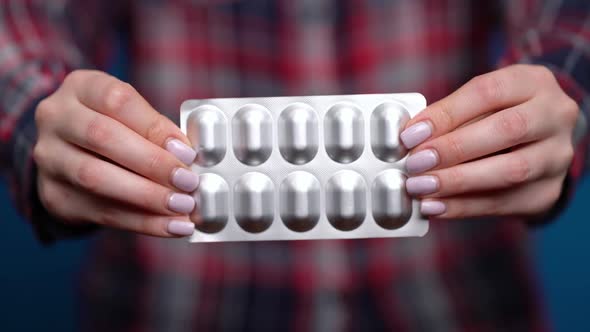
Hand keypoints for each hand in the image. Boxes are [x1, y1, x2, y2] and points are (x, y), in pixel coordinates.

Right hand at [33, 70, 198, 236]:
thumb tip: (187, 156)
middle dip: (152, 163)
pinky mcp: (54, 195)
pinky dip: (142, 222)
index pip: (118, 101)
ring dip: (147, 196)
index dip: (155, 128)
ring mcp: (50, 158)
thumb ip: (155, 129)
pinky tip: (171, 226)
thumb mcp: (130, 114)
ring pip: (96, 178)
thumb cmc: (114, 127)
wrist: (70, 154)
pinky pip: (101, 212)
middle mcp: (56, 118)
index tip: (187, 153)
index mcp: (82, 87)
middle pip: (103, 138)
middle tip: (188, 182)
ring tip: (183, 207)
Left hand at [400, 65, 578, 218]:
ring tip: (421, 187)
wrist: (538, 141)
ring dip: (458, 181)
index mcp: (533, 82)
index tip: (410, 136)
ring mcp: (557, 156)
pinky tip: (435, 206)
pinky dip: (464, 206)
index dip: (446, 115)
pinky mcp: (548, 191)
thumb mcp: (479, 102)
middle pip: (507, 130)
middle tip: (415, 163)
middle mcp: (555, 116)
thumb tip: (410, 139)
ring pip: (511, 171)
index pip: (488, 93)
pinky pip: (504, 202)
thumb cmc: (497, 114)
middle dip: (453, 149)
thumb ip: (449, 116)